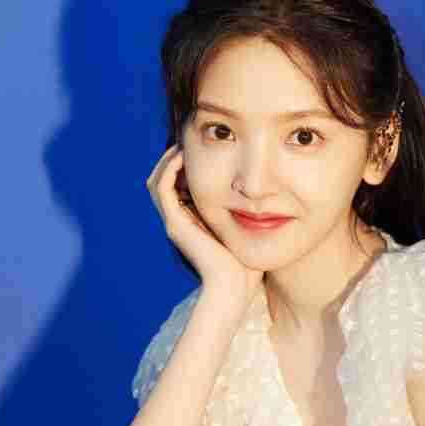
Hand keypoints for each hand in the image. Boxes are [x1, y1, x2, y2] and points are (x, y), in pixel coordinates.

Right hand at [146, 143, 263, 295]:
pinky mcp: (175, 225)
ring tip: (185, 141)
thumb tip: (266, 195)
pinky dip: (169, 169)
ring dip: (169, 158)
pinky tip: (184, 155)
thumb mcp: (248, 231)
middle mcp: (180, 221)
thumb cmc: (247, 266)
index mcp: (193, 222)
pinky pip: (162, 188)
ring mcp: (175, 223)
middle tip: (190, 137)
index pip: (181, 184)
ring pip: (158, 181)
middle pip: (165, 179)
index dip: (187, 163)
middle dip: (175, 156)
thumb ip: (249, 214)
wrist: (236, 289)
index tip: (205, 145)